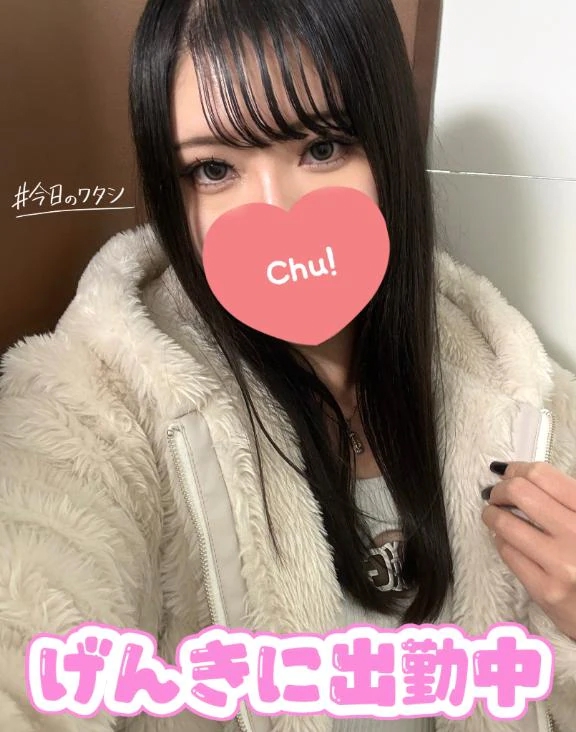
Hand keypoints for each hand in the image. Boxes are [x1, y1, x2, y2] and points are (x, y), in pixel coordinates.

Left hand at [482, 461, 575, 640]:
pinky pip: (507, 552)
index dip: (517, 470)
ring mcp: (561, 564)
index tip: (508, 473)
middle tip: (496, 495)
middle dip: (499, 490)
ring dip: (492, 515)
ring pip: (505, 523)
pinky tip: (506, 540)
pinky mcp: (545, 590)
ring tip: (493, 515)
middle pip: (519, 492)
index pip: (542, 475)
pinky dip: (500, 541)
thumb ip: (561, 498)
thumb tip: (513, 474)